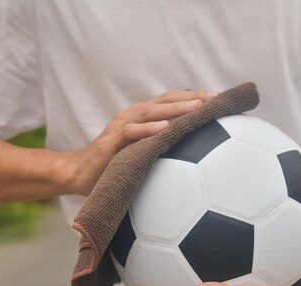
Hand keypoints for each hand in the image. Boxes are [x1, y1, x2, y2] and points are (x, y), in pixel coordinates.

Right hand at [64, 89, 217, 195]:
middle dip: (192, 97)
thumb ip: (163, 146)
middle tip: (216, 98)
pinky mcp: (111, 141)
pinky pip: (131, 132)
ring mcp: (122, 126)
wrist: (79, 173)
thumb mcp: (144, 153)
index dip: (195, 97)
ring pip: (151, 111)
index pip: (173, 101)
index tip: (221, 98)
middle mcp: (134, 115)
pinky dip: (147, 129)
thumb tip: (194, 153)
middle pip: (166, 100)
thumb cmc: (114, 164)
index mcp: (143, 117)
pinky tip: (164, 128)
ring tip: (196, 107)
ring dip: (175, 108)